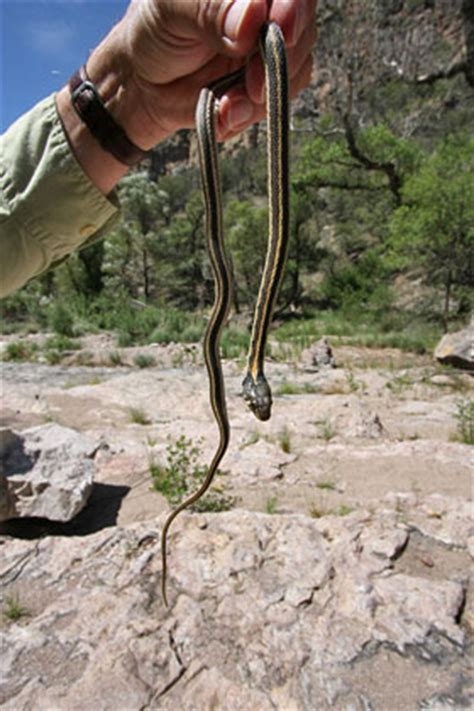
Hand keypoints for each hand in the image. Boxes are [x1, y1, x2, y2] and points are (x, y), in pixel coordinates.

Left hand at [89, 0, 316, 145]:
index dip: (295, 9)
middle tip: (251, 83)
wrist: (143, 83)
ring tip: (227, 105)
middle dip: (279, 63)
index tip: (282, 32)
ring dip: (262, 97)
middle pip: (303, 31)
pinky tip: (224, 114)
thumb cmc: (154, 30)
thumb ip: (210, 8)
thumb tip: (252, 18)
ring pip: (295, 72)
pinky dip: (249, 113)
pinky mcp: (263, 87)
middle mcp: (266, 13)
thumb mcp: (171, 8)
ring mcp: (268, 52)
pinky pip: (275, 103)